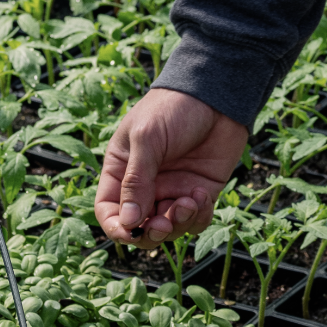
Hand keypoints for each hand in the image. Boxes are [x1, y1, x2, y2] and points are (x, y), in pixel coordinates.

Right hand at [95, 88, 248, 245]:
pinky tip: (202, 194)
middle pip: (140, 227)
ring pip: (169, 228)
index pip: (110, 210)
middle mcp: (146, 185)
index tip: (132, 231)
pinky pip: (196, 220)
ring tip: (189, 201)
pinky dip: (198, 216)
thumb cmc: (173, 107)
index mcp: (122, 170)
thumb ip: (136, 179)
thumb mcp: (147, 138)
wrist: (216, 93)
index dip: (117, 228)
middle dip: (151, 233)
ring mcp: (174, 189)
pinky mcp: (200, 191)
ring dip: (177, 223)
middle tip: (164, 224)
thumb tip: (129, 221)